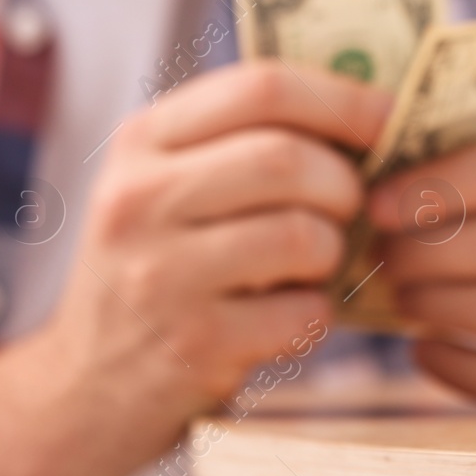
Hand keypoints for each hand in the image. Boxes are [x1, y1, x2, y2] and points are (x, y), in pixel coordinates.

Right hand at [43, 60, 391, 417]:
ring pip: (301, 234)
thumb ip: (244, 141)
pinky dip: (315, 315)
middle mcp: (139, 199)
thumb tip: (372, 110)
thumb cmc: (160, 269)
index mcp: (143, 141)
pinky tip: (287, 317)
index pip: (261, 87)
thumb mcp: (169, 188)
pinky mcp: (191, 345)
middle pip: (286, 159)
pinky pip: (302, 313)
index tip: (389, 116)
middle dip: (343, 183)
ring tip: (311, 265)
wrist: (86, 387)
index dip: (342, 98)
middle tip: (348, 207)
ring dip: (332, 252)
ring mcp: (159, 274)